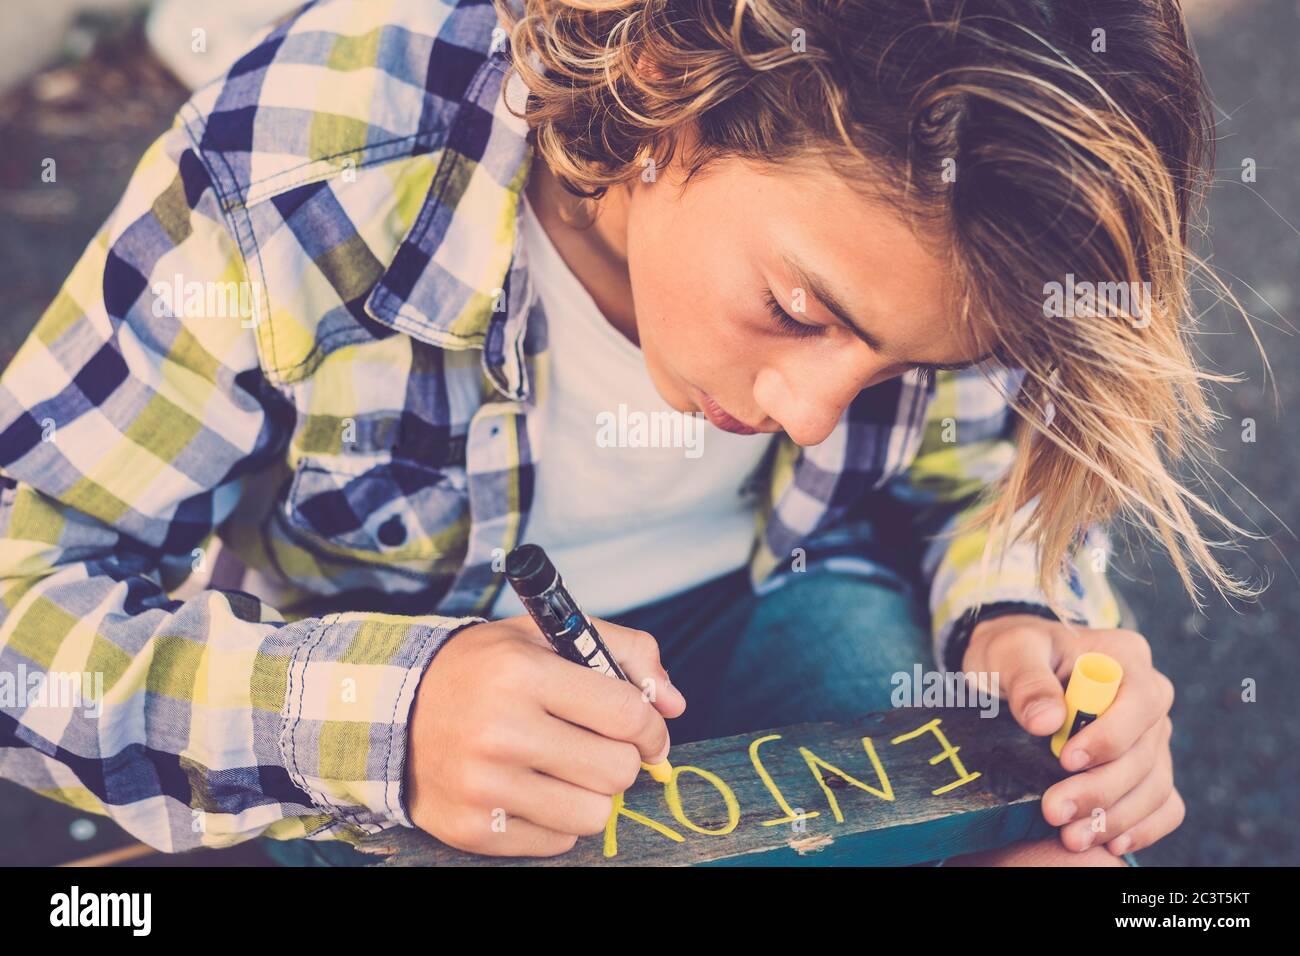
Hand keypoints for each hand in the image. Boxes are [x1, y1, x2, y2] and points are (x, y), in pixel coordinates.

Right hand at [404, 615, 685, 855]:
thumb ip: (624, 652)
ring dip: (592, 792)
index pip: (626, 713)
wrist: (394, 709)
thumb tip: (675, 703)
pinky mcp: (473, 829)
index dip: (651, 725)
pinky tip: (533, 788)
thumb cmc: (485, 669)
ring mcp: (484, 786)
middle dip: (620, 757)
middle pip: (617, 769)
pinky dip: (558, 819)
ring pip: (594, 813)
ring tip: (565, 767)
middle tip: (596, 744)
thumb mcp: (546, 636)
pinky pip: (558, 841)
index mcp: (522, 673)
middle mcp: (501, 731)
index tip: (646, 729)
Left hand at [963, 615, 1182, 856]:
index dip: (1110, 736)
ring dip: (1115, 816)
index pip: (1139, 700)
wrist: (1011, 670)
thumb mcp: (1009, 652)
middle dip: (1101, 788)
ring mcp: (1152, 734)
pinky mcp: (1147, 766)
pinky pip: (1164, 803)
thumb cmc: (1014, 654)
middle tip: (1054, 811)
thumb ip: (1027, 679)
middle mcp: (1149, 696)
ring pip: (1155, 784)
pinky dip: (1142, 826)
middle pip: (1145, 751)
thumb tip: (1046, 721)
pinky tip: (1108, 841)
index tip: (1065, 760)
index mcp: (1125, 657)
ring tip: (1071, 836)